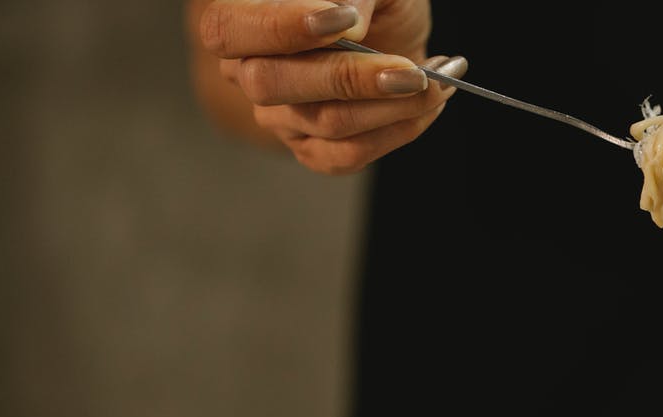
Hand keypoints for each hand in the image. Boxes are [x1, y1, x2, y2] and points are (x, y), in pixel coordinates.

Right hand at [194, 0, 464, 173]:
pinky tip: (428, 105)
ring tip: (434, 83)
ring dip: (391, 106)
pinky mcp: (312, 149)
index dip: (279, 28)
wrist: (394, 28)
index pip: (227, 29)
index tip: (343, 21)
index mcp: (242, 17)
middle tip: (410, 71)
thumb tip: (348, 26)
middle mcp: (248, 70)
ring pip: (323, 122)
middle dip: (349, 78)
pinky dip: (399, 130)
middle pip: (271, 84)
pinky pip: (347, 155)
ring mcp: (278, 115)